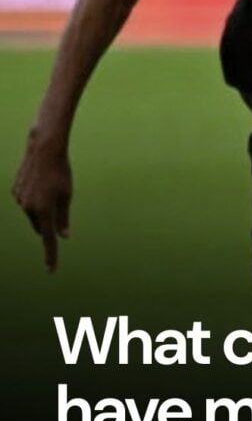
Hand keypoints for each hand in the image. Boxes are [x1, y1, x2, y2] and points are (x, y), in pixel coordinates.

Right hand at [12, 130, 72, 271]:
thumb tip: (63, 236)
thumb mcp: (67, 195)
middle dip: (49, 222)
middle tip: (58, 202)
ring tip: (49, 185)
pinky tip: (39, 181)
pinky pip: (26, 201)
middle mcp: (29, 208)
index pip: (49, 240)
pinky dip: (34, 196)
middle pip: (41, 225)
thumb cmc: (61, 172)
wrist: (44, 149)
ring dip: (41, 207)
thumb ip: (63, 218)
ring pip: (33, 212)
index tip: (51, 271)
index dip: (51, 256)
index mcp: (44, 211)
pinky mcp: (15, 191)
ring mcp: (20, 200)